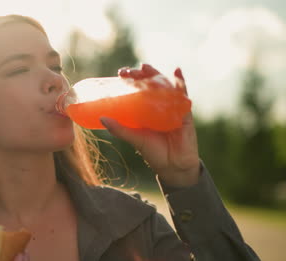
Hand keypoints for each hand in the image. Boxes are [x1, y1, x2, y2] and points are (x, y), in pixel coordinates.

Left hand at [100, 65, 199, 186]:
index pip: (138, 89)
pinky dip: (181, 82)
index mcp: (146, 109)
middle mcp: (159, 105)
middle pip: (151, 84)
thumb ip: (119, 129)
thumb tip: (101, 117)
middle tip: (129, 71)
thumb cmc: (153, 152)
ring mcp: (172, 107)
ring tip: (146, 67)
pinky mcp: (185, 112)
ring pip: (165, 86)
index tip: (121, 73)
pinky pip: (183, 95)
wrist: (173, 167)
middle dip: (141, 74)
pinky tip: (177, 71)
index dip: (131, 79)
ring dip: (156, 74)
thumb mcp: (134, 138)